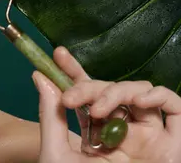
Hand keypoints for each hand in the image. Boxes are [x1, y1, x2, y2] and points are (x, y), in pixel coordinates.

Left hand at [33, 46, 180, 162]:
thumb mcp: (58, 154)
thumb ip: (50, 116)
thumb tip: (39, 77)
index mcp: (95, 133)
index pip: (85, 95)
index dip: (73, 71)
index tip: (57, 55)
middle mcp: (122, 131)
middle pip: (109, 90)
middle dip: (89, 85)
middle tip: (72, 98)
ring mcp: (150, 136)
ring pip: (139, 93)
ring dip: (116, 91)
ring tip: (96, 109)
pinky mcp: (174, 144)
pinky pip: (174, 106)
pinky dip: (158, 95)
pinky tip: (138, 101)